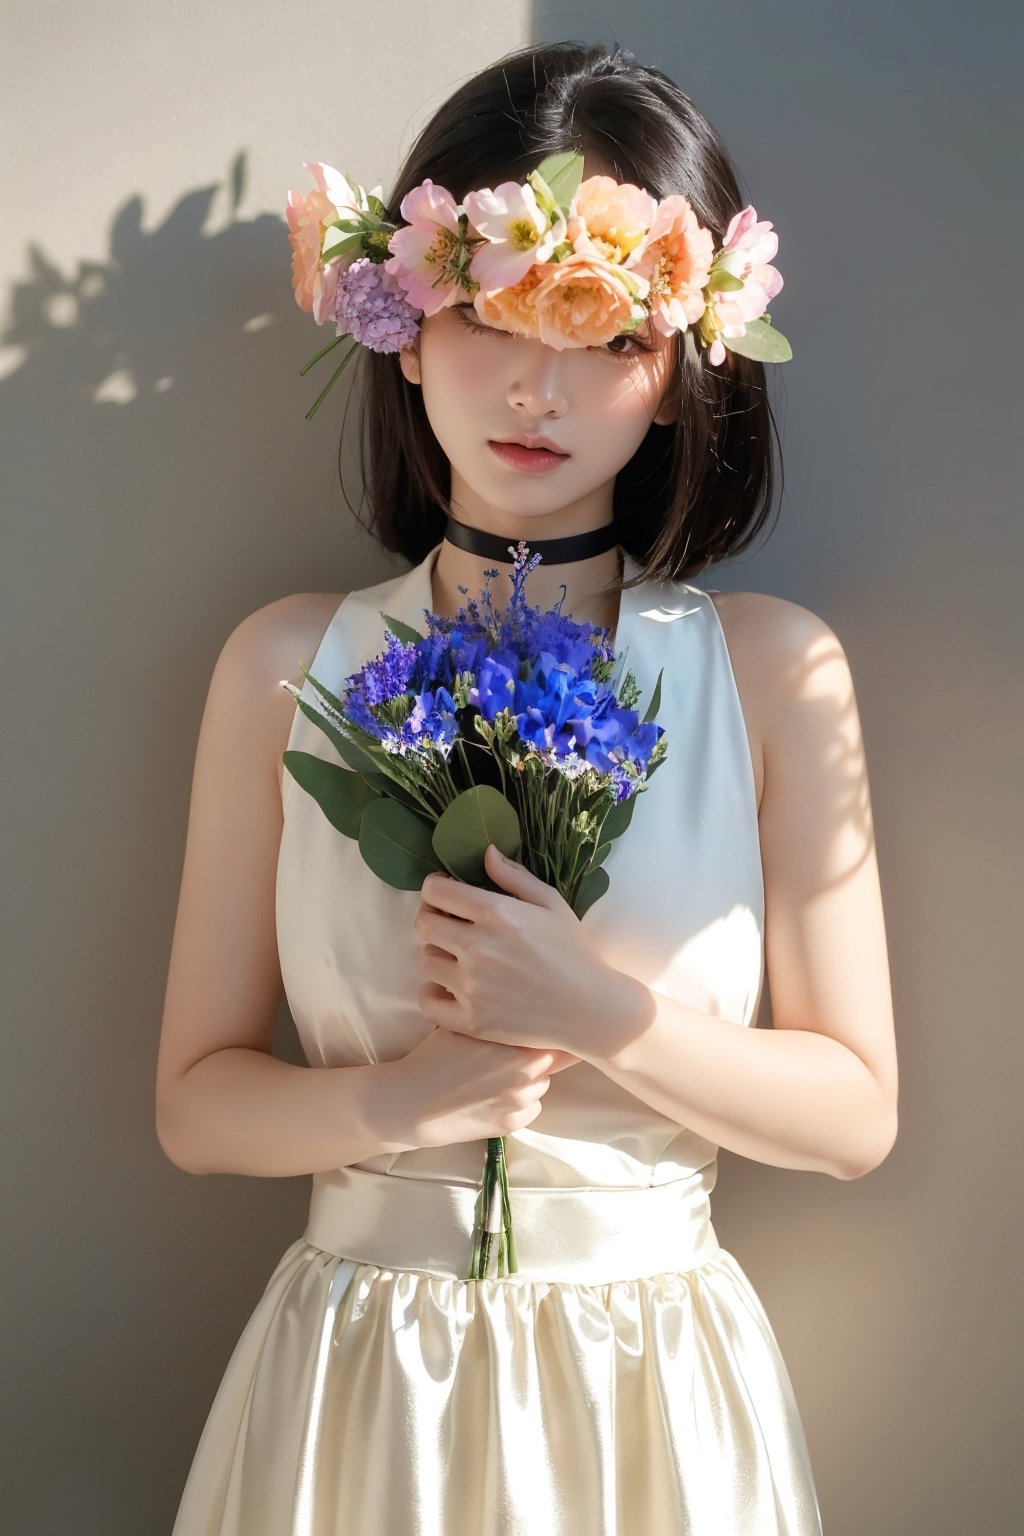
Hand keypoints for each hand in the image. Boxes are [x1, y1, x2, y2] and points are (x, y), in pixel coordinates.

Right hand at [377, 1028, 577, 1150]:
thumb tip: (522, 999)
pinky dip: (521, 1104)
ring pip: (544, 1083)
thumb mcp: (465, 1025)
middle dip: (542, 1052)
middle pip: (557, 1057)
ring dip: (532, 1078)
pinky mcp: (513, 1123)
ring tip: (498, 1075)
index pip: (555, 1031)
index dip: (552, 1027)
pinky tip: (493, 1096)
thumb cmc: (434, 1056)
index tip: (549, 1025)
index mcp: (513, 1038)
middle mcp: (523, 1068)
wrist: (410, 1101)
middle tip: (518, 1051)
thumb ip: (498, 1015)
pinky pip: (533, 1108)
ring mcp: (520, 1098)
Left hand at [412, 842, 616, 1060]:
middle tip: (450, 926)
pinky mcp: (470, 1020)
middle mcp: (477, 948)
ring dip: (438, 956)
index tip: (445, 895)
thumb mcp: (551, 903)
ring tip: (458, 960)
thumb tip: (485, 852)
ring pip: (425, 962)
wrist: (590, 1008)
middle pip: (423, 924)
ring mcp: (471, 987)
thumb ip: (514, 876)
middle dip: (433, 919)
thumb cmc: (574, 951)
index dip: (435, 889)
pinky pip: (427, 1001)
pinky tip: (452, 990)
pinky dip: (434, 994)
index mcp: (496, 913)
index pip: (435, 891)